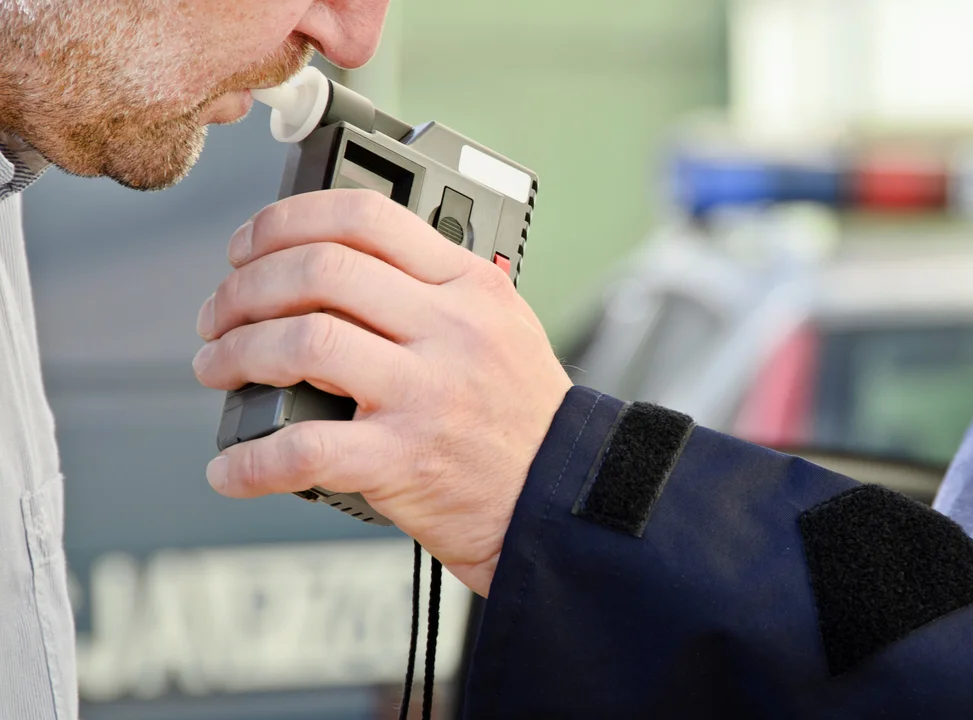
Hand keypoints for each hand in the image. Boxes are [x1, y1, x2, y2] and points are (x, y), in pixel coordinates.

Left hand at [192, 189, 572, 596]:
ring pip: (303, 344)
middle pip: (320, 271)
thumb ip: (432, 288)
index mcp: (469, 286)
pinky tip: (232, 468)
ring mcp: (426, 393)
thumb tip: (331, 267)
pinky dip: (251, 460)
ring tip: (219, 367)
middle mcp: (449, 330)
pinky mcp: (404, 460)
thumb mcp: (499, 324)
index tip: (250, 245)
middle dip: (245, 287)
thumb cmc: (523, 414)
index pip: (366, 219)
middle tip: (221, 313)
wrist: (559, 495)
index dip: (288, 221)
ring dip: (237, 353)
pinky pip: (305, 449)